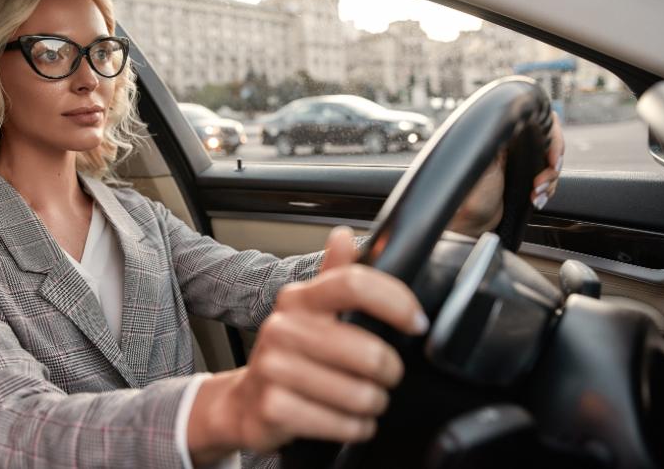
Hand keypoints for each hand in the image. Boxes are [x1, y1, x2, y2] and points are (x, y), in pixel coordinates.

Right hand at [187, 227, 427, 462]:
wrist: (246, 402)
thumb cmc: (289, 356)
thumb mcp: (309, 313)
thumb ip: (334, 276)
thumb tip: (343, 236)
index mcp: (299, 299)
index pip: (354, 284)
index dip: (395, 301)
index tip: (417, 322)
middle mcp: (283, 328)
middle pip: (368, 351)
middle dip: (389, 373)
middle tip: (385, 377)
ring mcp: (275, 368)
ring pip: (359, 393)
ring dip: (373, 404)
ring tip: (364, 400)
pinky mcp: (275, 408)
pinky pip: (341, 424)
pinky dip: (355, 428)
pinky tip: (349, 421)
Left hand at [449, 111, 564, 236]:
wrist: (473, 224)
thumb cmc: (472, 197)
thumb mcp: (486, 165)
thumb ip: (501, 142)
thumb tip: (519, 123)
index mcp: (504, 138)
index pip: (539, 123)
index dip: (553, 138)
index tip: (553, 159)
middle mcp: (513, 147)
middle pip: (550, 144)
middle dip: (552, 165)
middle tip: (539, 183)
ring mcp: (521, 164)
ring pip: (552, 164)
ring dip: (549, 181)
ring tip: (534, 194)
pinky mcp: (526, 180)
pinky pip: (548, 180)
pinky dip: (547, 190)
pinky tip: (536, 199)